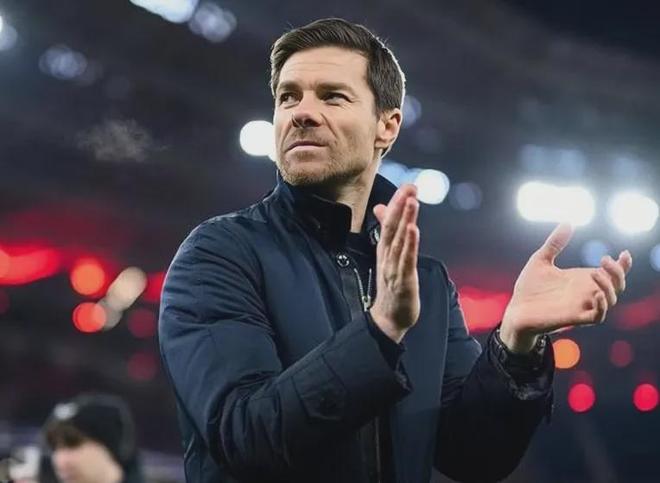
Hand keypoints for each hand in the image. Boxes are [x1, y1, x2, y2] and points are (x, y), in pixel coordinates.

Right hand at [369, 184, 419, 342]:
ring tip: (411, 202)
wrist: (388, 319)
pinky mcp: (403, 281)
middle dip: (400, 206)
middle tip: (409, 187)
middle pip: (392, 227)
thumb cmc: (390, 285)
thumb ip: (386, 229)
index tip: (407, 186)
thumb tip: (381, 207)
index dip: (397, 203)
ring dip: (405, 220)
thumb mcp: (388, 254)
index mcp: (385, 249)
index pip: (389, 222)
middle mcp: (387, 255)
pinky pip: (406, 260)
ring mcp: (394, 268)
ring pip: (399, 240)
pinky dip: (409, 245)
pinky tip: (414, 230)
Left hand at [500, 223, 632, 352]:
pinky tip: (596, 294)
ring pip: (611, 299)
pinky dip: (602, 306)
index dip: (623, 264)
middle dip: (618, 272)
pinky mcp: (575, 318)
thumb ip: (555, 243)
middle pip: (617, 284)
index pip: (611, 273)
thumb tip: (568, 222)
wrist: (515, 310)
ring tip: (595, 273)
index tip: (624, 252)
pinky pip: (598, 316)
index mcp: (582, 279)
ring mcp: (582, 306)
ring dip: (609, 286)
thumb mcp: (541, 260)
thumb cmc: (529, 288)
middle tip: (604, 259)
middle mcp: (586, 293)